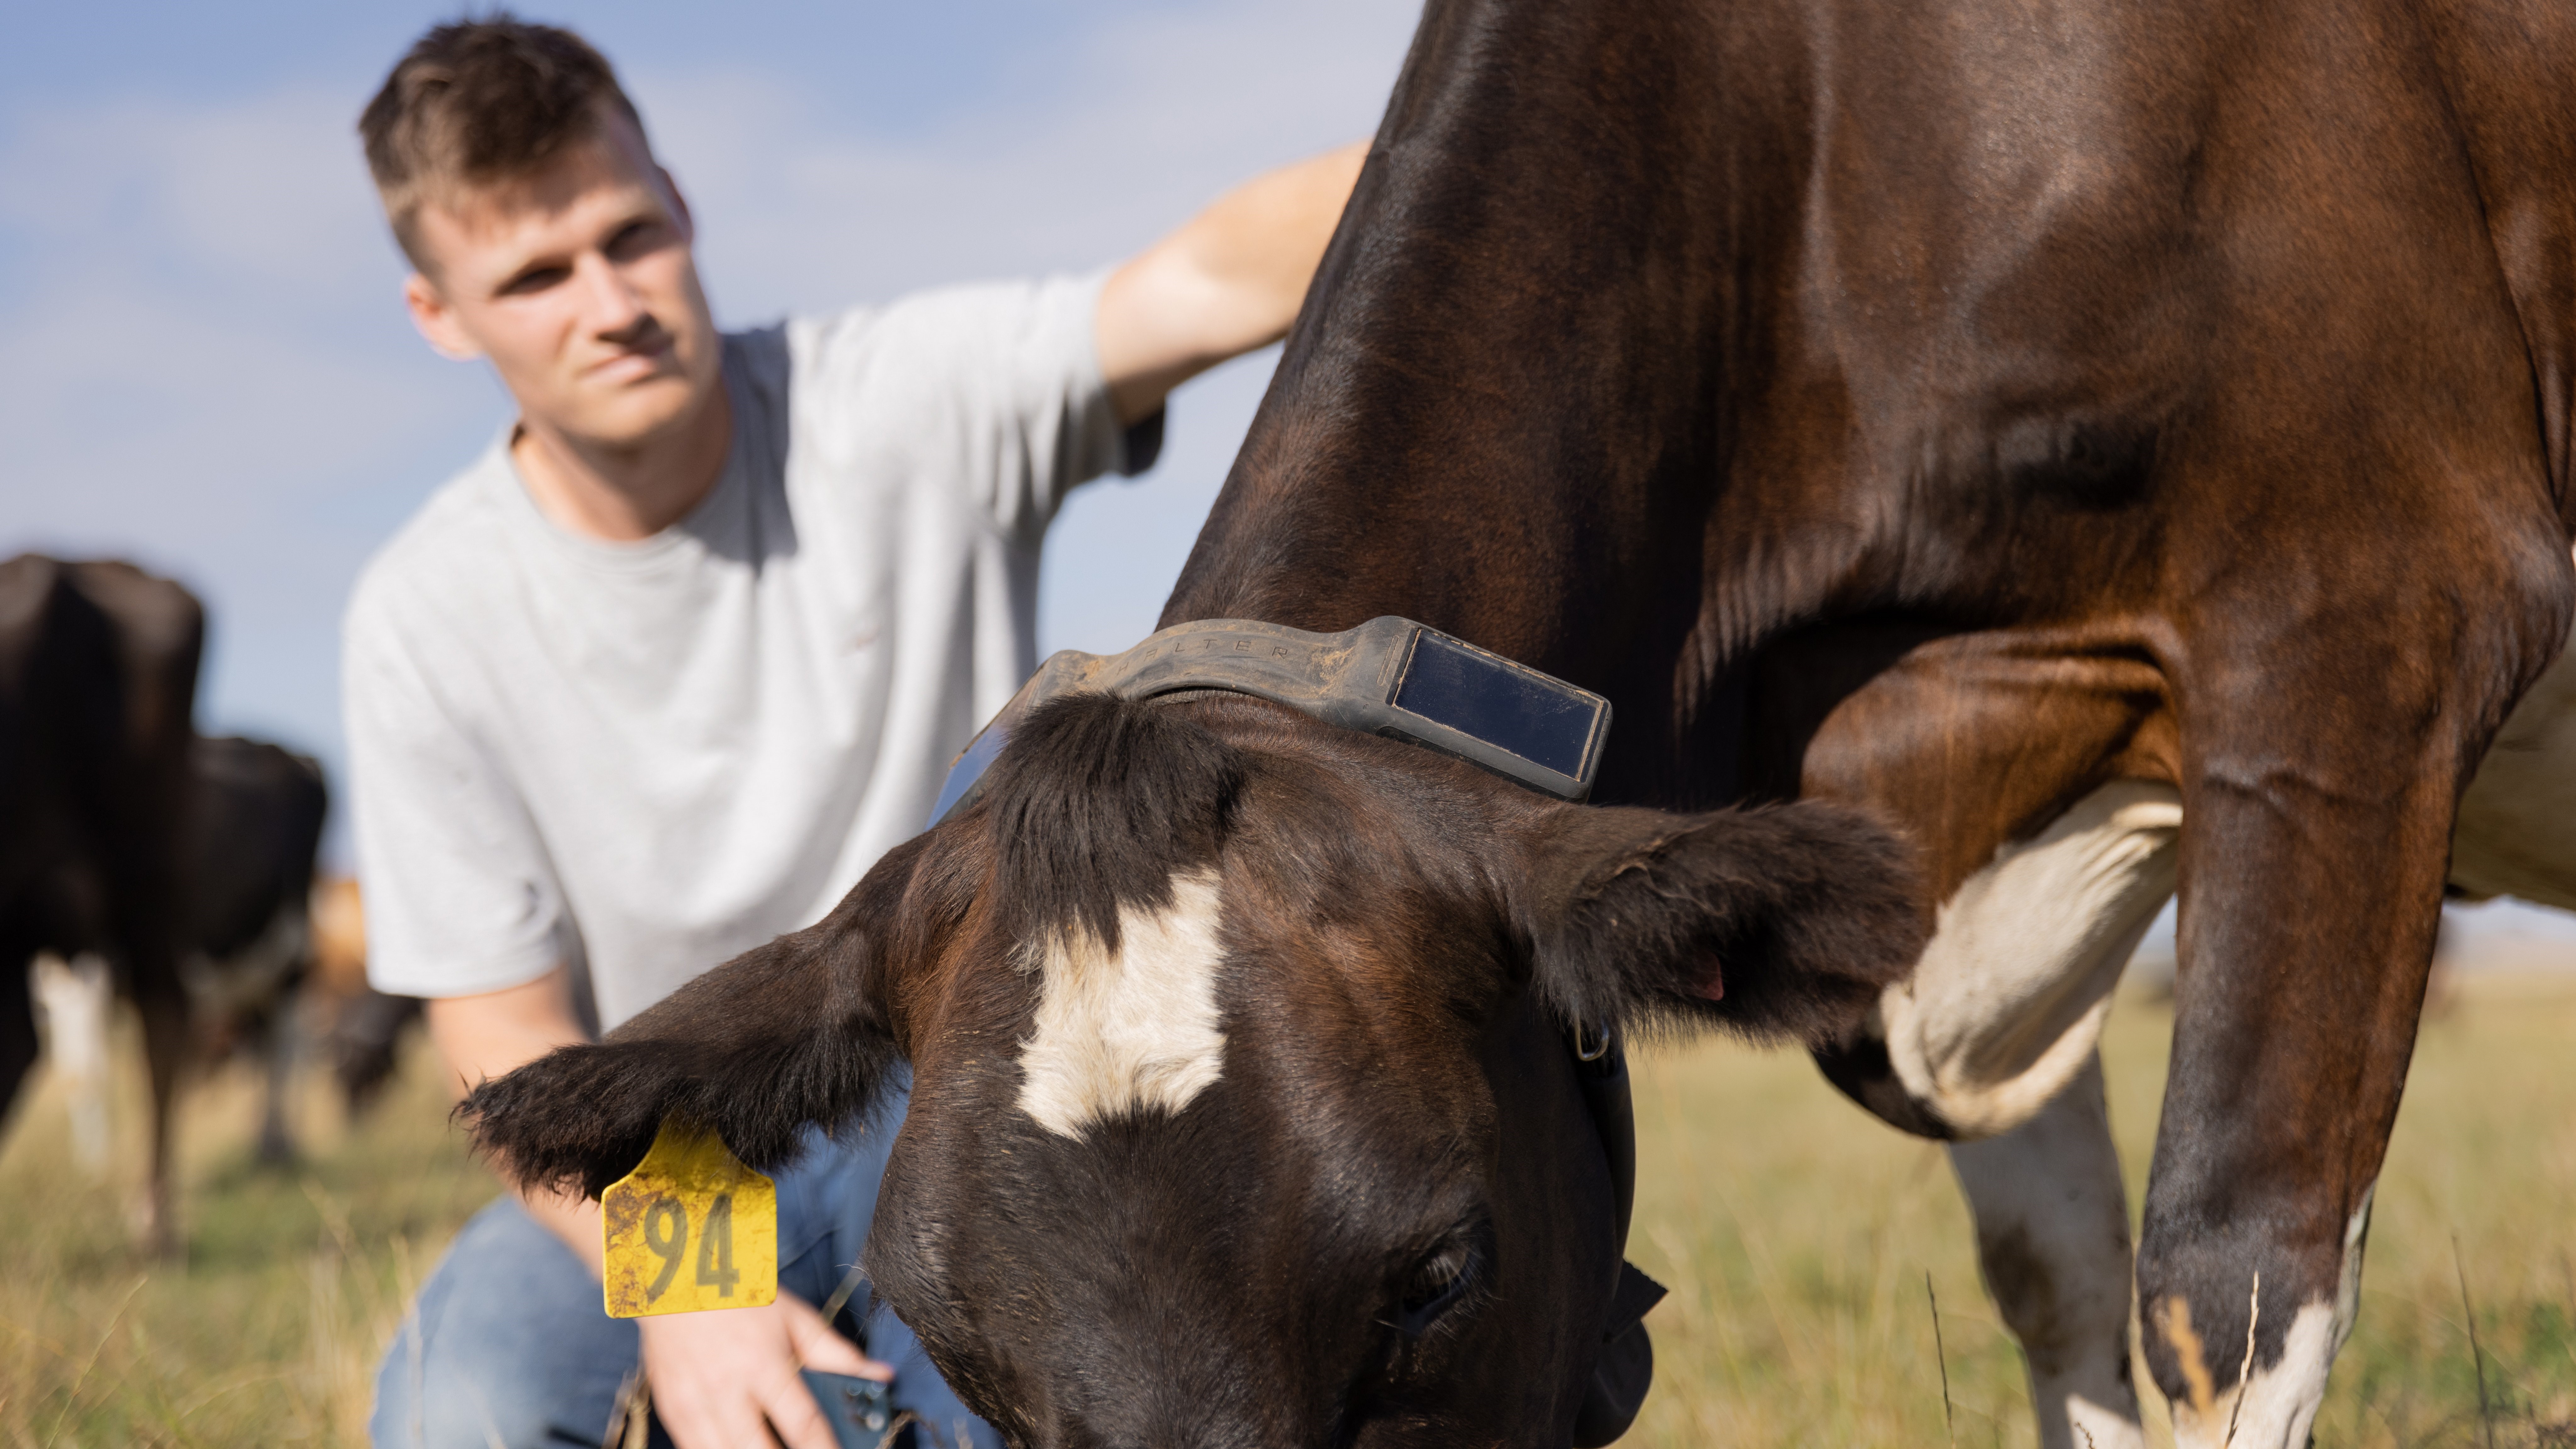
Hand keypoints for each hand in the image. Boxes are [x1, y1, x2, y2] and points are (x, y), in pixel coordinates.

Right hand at [640, 1289, 892, 1448]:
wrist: (677, 1281)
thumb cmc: (742, 1295)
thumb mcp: (795, 1317)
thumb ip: (836, 1353)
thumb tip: (879, 1375)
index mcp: (764, 1364)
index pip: (803, 1424)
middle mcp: (727, 1389)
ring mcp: (694, 1404)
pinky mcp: (672, 1412)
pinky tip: (739, 1447)